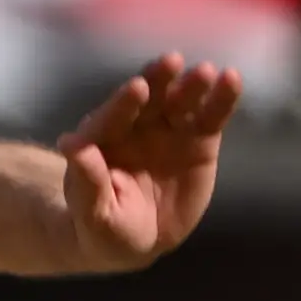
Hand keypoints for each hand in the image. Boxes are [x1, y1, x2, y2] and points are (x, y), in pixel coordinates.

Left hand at [56, 55, 240, 270]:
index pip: (113, 116)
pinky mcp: (199, 137)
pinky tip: (232, 79)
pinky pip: (212, 115)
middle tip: (170, 62)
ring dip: (192, 84)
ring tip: (204, 72)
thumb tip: (68, 144)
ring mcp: (169, 128)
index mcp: (103, 138)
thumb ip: (86, 181)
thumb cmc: (104, 227)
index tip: (137, 88)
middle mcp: (137, 124)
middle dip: (158, 79)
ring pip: (181, 100)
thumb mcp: (93, 213)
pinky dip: (222, 98)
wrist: (137, 239)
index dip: (124, 103)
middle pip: (148, 97)